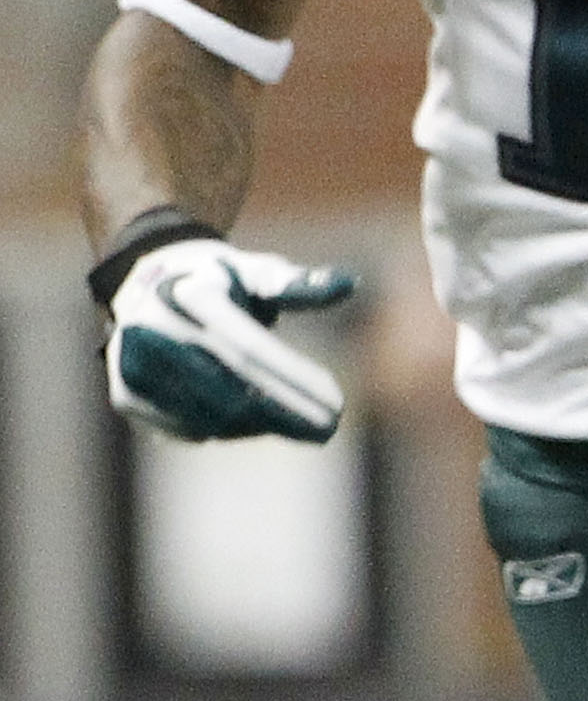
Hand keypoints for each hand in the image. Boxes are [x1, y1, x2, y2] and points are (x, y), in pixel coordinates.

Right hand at [104, 237, 353, 443]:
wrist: (147, 282)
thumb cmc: (221, 279)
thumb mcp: (259, 271)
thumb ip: (299, 285)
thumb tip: (349, 284)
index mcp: (191, 297)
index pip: (249, 351)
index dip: (293, 381)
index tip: (337, 404)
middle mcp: (155, 332)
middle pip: (230, 392)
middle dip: (285, 415)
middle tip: (328, 428)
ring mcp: (134, 368)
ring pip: (209, 417)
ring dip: (259, 426)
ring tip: (297, 423)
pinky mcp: (126, 396)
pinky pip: (186, 428)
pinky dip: (225, 429)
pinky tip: (255, 422)